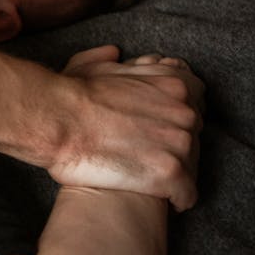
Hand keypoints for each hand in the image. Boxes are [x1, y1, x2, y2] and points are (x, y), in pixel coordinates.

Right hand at [53, 45, 203, 209]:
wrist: (58, 121)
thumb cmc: (71, 96)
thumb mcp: (92, 65)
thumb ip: (109, 59)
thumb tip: (114, 53)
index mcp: (174, 85)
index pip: (196, 105)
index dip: (174, 119)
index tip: (160, 132)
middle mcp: (184, 111)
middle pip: (195, 137)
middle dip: (176, 148)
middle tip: (151, 159)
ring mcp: (180, 141)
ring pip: (192, 167)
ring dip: (176, 176)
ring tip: (154, 183)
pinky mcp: (171, 172)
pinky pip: (187, 194)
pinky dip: (177, 200)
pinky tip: (163, 201)